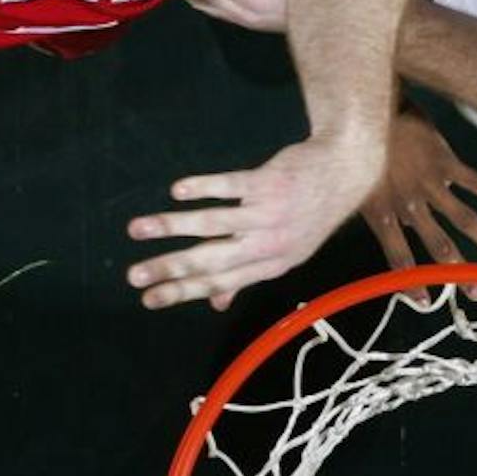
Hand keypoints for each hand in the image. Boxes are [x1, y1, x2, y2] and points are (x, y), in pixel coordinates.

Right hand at [125, 133, 384, 310]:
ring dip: (171, 227)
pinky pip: (229, 186)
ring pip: (212, 224)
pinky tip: (177, 191)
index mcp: (269, 265)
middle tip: (133, 275)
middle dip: (168, 269)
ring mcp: (267, 213)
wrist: (343, 172)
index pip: (218, 284)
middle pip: (210, 261)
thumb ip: (247, 274)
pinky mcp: (267, 182)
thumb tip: (216, 303)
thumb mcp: (288, 252)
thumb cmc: (310, 213)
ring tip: (137, 228)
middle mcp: (267, 245)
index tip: (147, 300)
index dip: (181, 293)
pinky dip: (202, 188)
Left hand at [357, 112, 476, 297]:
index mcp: (383, 214)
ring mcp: (429, 184)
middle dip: (461, 272)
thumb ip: (381, 209)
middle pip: (439, 245)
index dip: (412, 281)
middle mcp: (409, 205)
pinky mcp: (446, 162)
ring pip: (464, 219)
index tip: (427, 302)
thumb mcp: (358, 185)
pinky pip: (476, 182)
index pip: (398, 257)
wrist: (366, 110)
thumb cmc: (358, 149)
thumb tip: (405, 230)